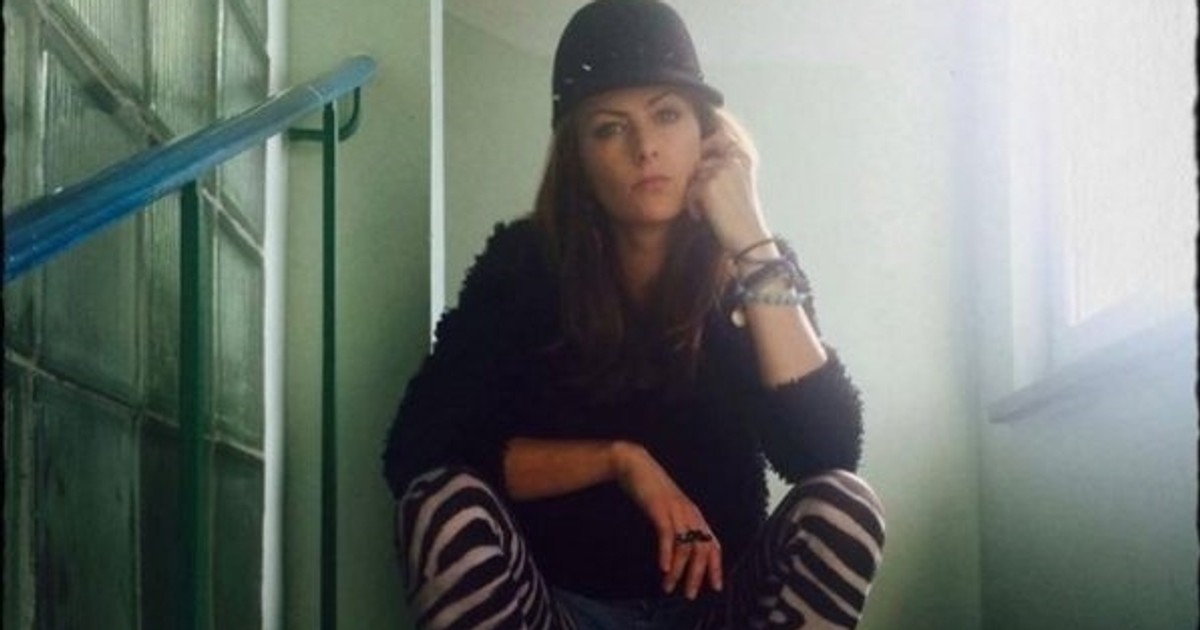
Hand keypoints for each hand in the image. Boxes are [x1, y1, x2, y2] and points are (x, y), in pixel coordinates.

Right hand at [611, 442, 722, 598]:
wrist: (635, 465)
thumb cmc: (650, 489)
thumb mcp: (670, 509)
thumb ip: (678, 526)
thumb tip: (680, 550)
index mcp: (694, 515)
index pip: (713, 544)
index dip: (716, 566)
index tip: (716, 586)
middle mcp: (690, 513)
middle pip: (702, 549)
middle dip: (698, 575)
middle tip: (690, 595)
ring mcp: (676, 510)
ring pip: (685, 546)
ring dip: (679, 571)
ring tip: (669, 587)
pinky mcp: (660, 508)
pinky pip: (667, 534)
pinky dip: (666, 553)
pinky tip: (663, 568)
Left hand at [686, 114, 770, 253]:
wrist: (748, 238)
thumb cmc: (739, 215)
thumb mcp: (738, 183)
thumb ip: (725, 163)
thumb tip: (700, 149)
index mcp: (745, 155)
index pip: (722, 127)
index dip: (711, 119)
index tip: (699, 107)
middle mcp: (736, 157)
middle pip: (701, 149)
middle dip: (696, 171)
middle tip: (705, 192)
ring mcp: (722, 168)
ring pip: (693, 173)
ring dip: (695, 193)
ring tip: (708, 209)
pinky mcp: (709, 183)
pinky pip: (689, 190)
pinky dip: (693, 205)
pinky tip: (704, 216)